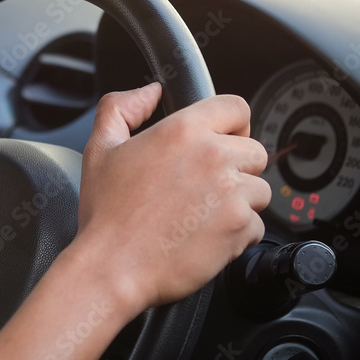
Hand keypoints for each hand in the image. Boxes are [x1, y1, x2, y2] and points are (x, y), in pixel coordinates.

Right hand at [71, 82, 269, 311]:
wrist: (113, 266)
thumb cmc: (106, 214)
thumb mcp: (100, 148)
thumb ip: (121, 108)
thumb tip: (150, 92)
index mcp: (183, 131)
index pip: (236, 107)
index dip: (231, 123)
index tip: (221, 139)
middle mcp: (214, 156)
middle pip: (254, 149)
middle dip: (235, 166)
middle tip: (204, 186)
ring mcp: (232, 193)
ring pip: (259, 188)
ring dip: (239, 200)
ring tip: (202, 214)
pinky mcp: (241, 227)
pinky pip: (257, 224)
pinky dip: (238, 232)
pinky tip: (205, 236)